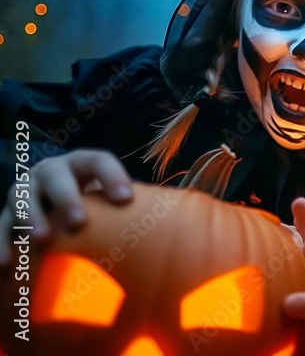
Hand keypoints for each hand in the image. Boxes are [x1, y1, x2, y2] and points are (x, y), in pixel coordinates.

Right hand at [0, 149, 132, 265]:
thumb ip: (128, 205)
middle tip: (79, 222)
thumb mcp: (107, 196)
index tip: (126, 199)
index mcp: (81, 163)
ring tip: (42, 240)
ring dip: (30, 217)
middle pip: (56, 177)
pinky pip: (1, 226)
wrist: (52, 195)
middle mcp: (51, 171)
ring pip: (22, 197)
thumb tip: (167, 227)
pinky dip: (4, 243)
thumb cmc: (92, 199)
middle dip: (66, 198)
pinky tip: (7, 264)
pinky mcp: (6, 212)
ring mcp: (26, 189)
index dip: (112, 176)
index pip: (98, 161)